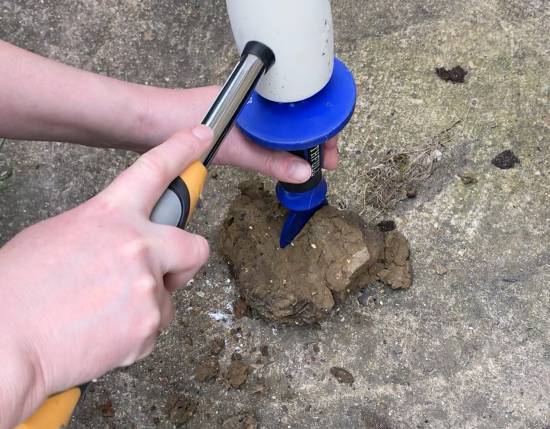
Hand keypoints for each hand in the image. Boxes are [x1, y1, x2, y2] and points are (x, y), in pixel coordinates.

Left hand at [0, 42, 338, 183]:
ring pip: (281, 133)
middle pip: (297, 122)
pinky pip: (264, 140)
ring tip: (302, 172)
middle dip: (312, 145)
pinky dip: (275, 154)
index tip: (329, 156)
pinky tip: (278, 166)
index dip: (323, 131)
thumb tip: (302, 173)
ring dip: (294, 151)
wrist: (142, 125)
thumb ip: (268, 161)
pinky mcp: (233, 128)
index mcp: (260, 95)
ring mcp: (244, 115)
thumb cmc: (178, 121)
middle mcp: (254, 102)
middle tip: (318, 169)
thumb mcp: (231, 145)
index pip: (306, 107)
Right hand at [0, 126, 212, 427]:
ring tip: (104, 313)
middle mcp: (138, 246)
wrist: (5, 343)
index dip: (182, 149)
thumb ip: (104, 232)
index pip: (154, 169)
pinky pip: (154, 329)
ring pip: (167, 296)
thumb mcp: (58, 236)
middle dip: (185, 259)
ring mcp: (146, 287)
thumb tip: (121, 241)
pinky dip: (135, 334)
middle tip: (164, 271)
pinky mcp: (148, 326)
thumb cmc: (19, 290)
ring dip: (145, 305)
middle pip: (195, 246)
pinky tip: (102, 332)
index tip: (200, 136)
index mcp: (110, 215)